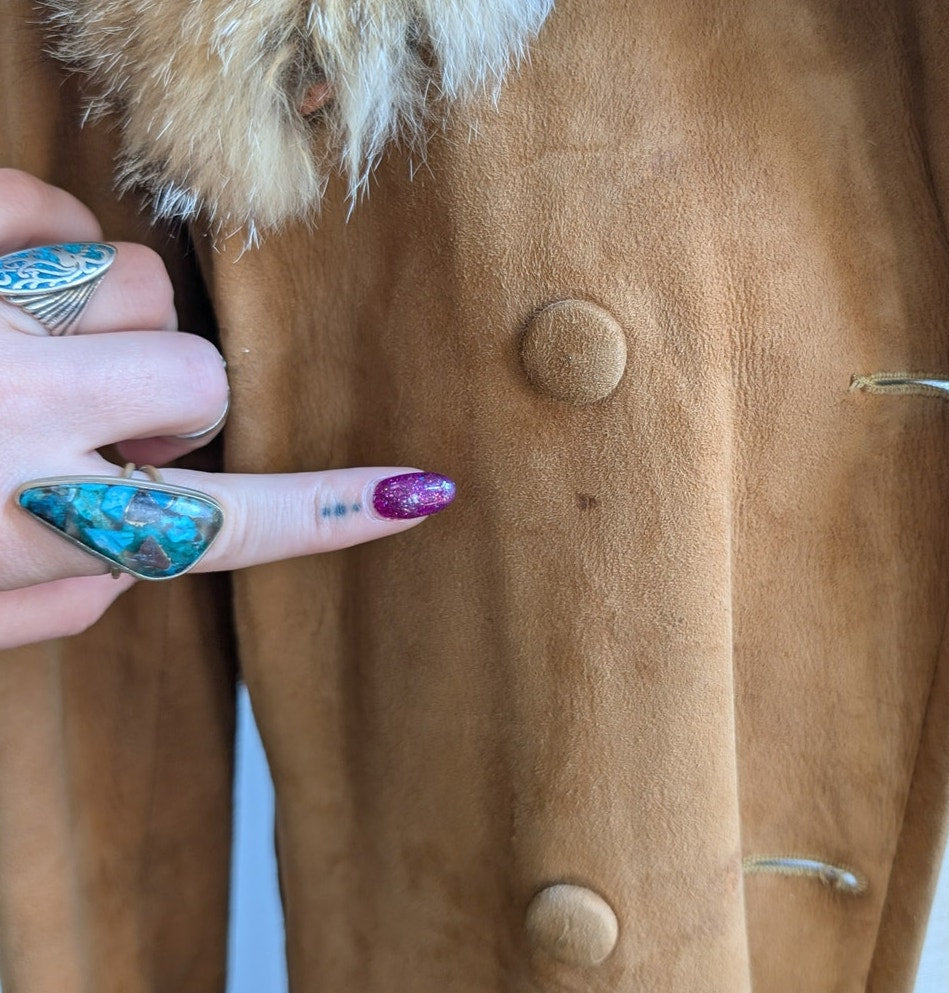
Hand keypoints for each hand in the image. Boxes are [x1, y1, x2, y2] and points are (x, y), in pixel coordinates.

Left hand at [0, 170, 454, 648]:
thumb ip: (51, 609)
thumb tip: (131, 574)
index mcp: (22, 523)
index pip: (226, 528)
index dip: (331, 513)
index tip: (416, 496)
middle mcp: (14, 411)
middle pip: (202, 380)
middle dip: (176, 408)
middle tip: (109, 436)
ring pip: (140, 283)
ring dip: (116, 330)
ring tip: (47, 362)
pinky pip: (48, 207)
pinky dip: (51, 231)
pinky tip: (20, 274)